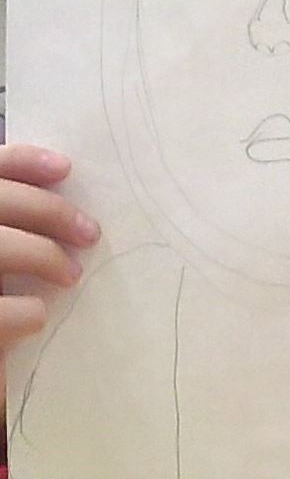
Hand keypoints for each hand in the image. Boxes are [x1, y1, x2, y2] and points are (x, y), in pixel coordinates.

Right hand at [0, 144, 99, 346]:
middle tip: (90, 233)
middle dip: (50, 211)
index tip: (66, 168)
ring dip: (46, 257)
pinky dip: (25, 312)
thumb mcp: (0, 242)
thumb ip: (13, 224)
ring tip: (72, 275)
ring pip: (0, 249)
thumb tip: (65, 201)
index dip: (24, 162)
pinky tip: (37, 316)